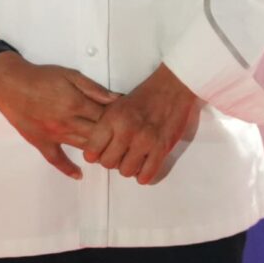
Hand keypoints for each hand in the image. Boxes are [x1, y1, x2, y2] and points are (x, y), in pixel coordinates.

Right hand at [0, 53, 116, 180]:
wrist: (10, 84)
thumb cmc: (40, 77)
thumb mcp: (70, 75)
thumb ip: (93, 88)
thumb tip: (115, 98)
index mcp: (76, 104)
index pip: (106, 116)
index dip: (119, 118)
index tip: (128, 120)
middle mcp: (67, 123)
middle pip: (98, 134)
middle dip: (114, 137)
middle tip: (126, 139)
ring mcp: (54, 135)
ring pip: (83, 147)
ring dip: (99, 151)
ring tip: (112, 153)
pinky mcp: (41, 142)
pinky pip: (56, 159)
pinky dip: (68, 168)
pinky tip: (79, 174)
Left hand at [83, 64, 201, 184]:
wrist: (172, 87)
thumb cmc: (144, 97)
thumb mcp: (116, 105)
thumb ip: (104, 127)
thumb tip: (95, 151)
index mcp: (112, 118)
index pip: (91, 152)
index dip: (95, 154)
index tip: (101, 152)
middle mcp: (127, 130)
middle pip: (108, 164)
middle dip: (113, 161)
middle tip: (120, 154)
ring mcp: (145, 140)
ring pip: (126, 171)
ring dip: (129, 167)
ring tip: (134, 158)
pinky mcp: (162, 147)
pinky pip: (147, 174)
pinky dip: (144, 175)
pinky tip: (145, 166)